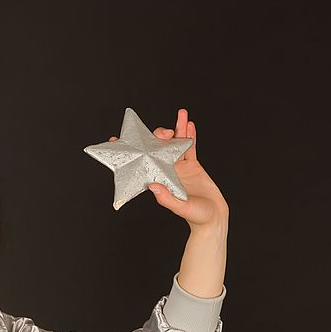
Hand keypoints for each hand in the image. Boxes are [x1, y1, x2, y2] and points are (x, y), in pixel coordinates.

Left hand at [109, 108, 228, 230]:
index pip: (140, 163)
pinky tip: (189, 124)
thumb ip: (167, 199)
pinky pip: (190, 147)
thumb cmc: (196, 216)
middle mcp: (166, 171)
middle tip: (165, 132)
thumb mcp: (182, 208)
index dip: (130, 151)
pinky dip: (190, 135)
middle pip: (159, 148)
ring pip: (176, 143)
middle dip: (160, 136)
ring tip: (181, 113)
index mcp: (158, 180)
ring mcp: (179, 167)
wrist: (214, 218)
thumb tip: (153, 186)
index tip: (117, 138)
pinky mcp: (193, 165)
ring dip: (178, 128)